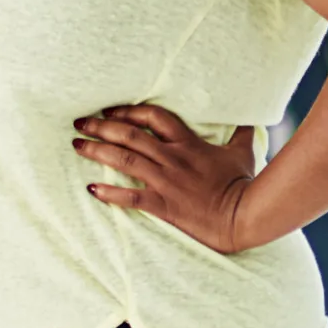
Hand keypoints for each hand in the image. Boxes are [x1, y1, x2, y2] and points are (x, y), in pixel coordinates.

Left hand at [74, 106, 261, 253]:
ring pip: (125, 160)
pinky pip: (131, 196)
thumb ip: (242, 132)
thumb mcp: (243, 152)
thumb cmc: (243, 184)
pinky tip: (91, 188)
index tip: (108, 111)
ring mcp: (167, 181)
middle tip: (80, 123)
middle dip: (101, 127)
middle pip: (130, 135)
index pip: (153, 117)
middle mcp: (173, 158)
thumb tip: (251, 117)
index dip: (128, 111)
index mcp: (188, 143)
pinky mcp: (164, 205)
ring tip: (77, 146)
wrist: (246, 216)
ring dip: (97, 151)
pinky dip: (110, 192)